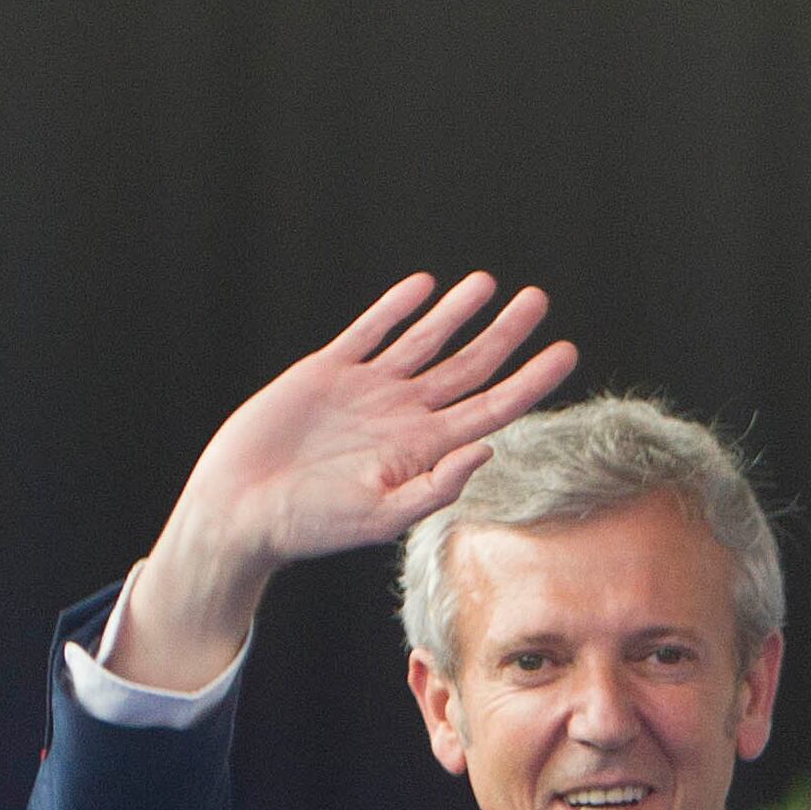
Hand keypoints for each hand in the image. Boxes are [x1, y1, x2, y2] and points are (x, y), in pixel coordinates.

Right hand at [115, 271, 579, 690]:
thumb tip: (489, 449)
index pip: (492, 408)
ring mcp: (367, 392)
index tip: (566, 352)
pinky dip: (397, 308)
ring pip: (424, 341)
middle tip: (538, 300)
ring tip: (488, 284)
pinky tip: (424, 287)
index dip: (531, 380)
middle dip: (505, 334)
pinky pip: (370, 332)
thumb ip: (436, 485)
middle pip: (469, 367)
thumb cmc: (310, 525)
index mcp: (422, 450)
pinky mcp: (327, 372)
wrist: (244, 507)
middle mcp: (403, 416)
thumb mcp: (381, 515)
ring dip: (457, 313)